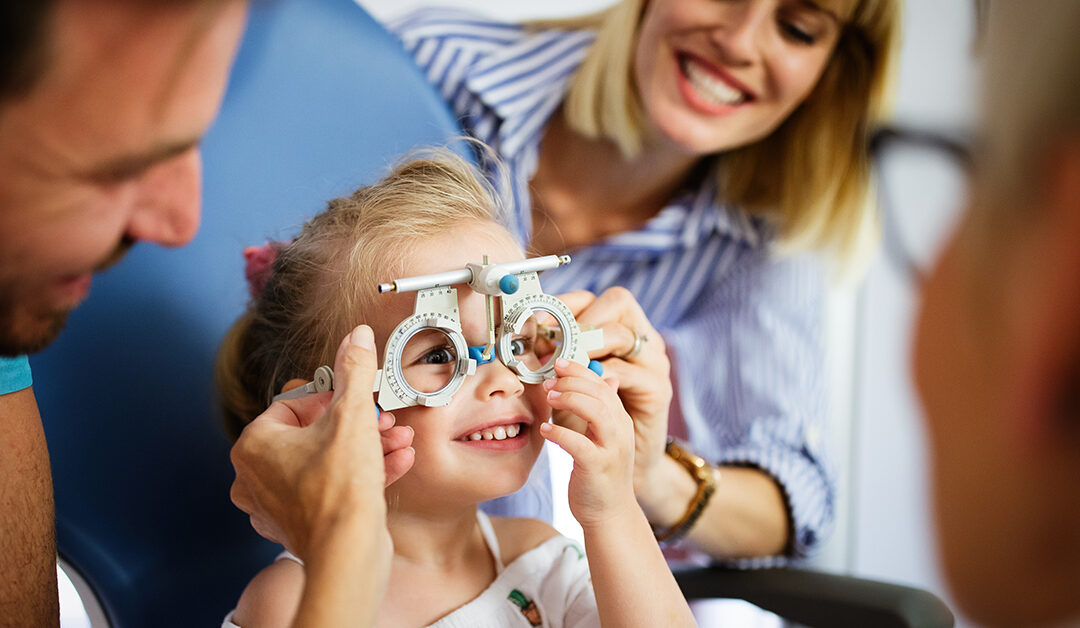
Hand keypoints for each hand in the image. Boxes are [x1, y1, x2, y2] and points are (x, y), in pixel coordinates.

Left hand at [229, 325, 414, 559]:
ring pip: (326, 461)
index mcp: (254, 444)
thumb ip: (353, 371)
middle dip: (359, 424)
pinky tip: (395, 463)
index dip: (334, 398)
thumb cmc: (340, 491)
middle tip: (383, 420)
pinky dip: (362, 474)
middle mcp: (256, 475)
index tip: (358, 399)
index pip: (295, 403)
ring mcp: (276, 504)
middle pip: (314, 433)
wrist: (349, 553)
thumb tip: (354, 337)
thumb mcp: (352, 415)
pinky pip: (331, 487)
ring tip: (398, 440)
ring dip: (367, 447)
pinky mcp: (300, 525)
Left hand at [539, 358, 637, 528]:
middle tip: (548, 381)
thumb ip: (602, 410)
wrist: (610, 515)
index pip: (603, 384)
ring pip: (597, 412)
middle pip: (600, 393)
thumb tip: (605, 379)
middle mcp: (620, 431)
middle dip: (572, 381)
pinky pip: (580, 444)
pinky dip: (561, 433)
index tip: (558, 363)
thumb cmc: (601, 476)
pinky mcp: (598, 467)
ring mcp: (612, 449)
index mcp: (620, 420)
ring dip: (570, 399)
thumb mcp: (604, 438)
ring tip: (549, 398)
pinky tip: (545, 430)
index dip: (580, 370)